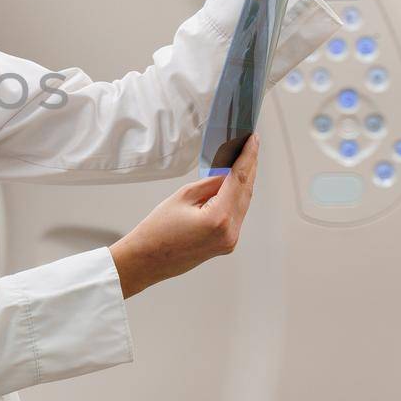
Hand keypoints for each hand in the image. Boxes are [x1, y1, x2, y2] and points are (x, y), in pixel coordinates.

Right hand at [109, 134, 259, 298]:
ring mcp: (230, 241)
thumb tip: (227, 173)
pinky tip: (233, 185)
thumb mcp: (182, 197)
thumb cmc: (157, 230)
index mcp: (219, 218)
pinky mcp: (226, 244)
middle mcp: (230, 231)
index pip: (239, 179)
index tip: (254, 140)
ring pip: (243, 204)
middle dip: (249, 168)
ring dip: (243, 183)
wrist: (147, 260)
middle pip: (246, 192)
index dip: (248, 157)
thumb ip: (210, 184)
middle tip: (251, 146)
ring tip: (243, 161)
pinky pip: (236, 216)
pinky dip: (236, 198)